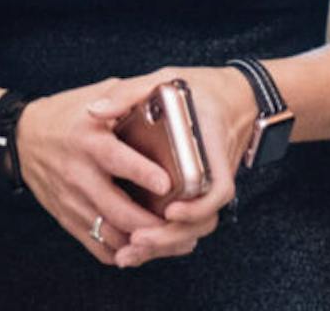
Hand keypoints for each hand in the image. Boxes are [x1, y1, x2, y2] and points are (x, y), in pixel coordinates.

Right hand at [13, 77, 174, 265]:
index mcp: (88, 139)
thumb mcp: (97, 93)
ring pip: (110, 234)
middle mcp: (78, 173)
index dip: (143, 173)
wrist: (21, 138)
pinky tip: (145, 247)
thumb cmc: (67, 113)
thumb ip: (130, 95)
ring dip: (142, 244)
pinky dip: (123, 253)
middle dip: (152, 222)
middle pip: (117, 208)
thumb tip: (167, 94)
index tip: (167, 183)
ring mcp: (71, 200)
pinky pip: (97, 247)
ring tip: (172, 240)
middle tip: (184, 225)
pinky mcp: (67, 219)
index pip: (117, 159)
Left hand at [105, 65, 258, 267]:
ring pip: (196, 227)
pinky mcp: (200, 193)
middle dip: (171, 235)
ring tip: (131, 251)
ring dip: (166, 244)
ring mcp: (209, 185)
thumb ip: (130, 93)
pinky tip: (137, 247)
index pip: (219, 187)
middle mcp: (216, 172)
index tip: (169, 210)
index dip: (197, 205)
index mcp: (212, 146)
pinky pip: (189, 223)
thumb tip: (94, 111)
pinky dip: (166, 239)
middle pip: (205, 219)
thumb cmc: (200, 88)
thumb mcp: (166, 79)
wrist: (236, 97)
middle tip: (138, 239)